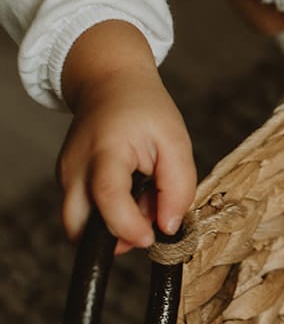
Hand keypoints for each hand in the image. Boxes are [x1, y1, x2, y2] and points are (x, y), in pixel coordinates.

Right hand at [57, 21, 194, 252]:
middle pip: (79, 225)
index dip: (127, 226)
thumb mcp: (176, 142)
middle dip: (114, 237)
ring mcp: (65, 175)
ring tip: (142, 195)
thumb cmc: (146, 110)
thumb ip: (178, 187)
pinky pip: (84, 211)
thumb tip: (169, 228)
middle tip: (148, 218)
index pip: (107, 196)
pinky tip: (131, 190)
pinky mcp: (66, 181)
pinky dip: (108, 212)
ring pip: (81, 223)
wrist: (110, 85)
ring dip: (113, 225)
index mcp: (106, 150)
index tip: (150, 238)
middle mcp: (76, 166)